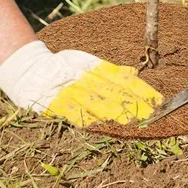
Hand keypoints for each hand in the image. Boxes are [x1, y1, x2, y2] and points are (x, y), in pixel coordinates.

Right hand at [0, 41, 162, 126]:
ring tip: (133, 121)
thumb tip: (133, 74)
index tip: (156, 99)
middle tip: (151, 113)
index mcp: (91, 65)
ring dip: (116, 113)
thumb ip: (109, 70)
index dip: (139, 89)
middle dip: (133, 103)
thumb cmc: (63, 66)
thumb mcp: (86, 62)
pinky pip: (76, 114)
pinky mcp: (57, 105)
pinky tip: (104, 125)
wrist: (31, 71)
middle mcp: (83, 77)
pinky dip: (91, 120)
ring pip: (97, 103)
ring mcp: (70, 91)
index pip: (121, 77)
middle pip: (113, 91)